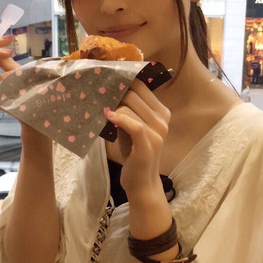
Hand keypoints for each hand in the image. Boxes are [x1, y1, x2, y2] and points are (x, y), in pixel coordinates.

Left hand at [104, 78, 170, 199]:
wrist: (142, 182)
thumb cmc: (134, 153)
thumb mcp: (132, 127)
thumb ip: (127, 110)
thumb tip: (108, 89)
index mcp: (161, 112)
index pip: (142, 86)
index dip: (123, 80)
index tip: (106, 82)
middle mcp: (162, 120)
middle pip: (134, 94)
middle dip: (114, 94)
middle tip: (99, 98)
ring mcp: (158, 132)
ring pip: (129, 106)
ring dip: (112, 107)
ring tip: (101, 112)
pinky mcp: (148, 145)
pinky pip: (133, 124)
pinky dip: (118, 118)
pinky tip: (107, 117)